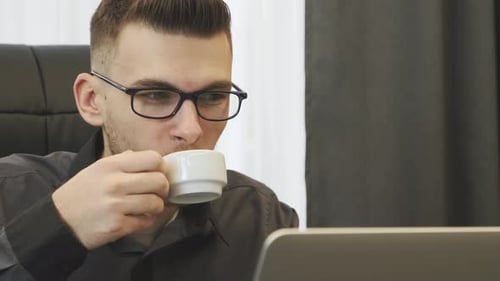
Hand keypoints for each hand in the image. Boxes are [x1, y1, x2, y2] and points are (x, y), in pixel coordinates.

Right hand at [52, 150, 171, 248]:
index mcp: (111, 165)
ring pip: (156, 203)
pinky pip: (146, 221)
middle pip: (159, 181)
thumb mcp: (98, 168)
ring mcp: (116, 205)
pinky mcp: (117, 226)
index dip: (161, 167)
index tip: (158, 174)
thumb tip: (153, 160)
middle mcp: (115, 183)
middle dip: (163, 189)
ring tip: (147, 206)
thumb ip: (124, 161)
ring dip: (156, 206)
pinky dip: (146, 220)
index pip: (153, 159)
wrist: (59, 220)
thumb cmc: (82, 193)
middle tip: (157, 192)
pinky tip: (137, 217)